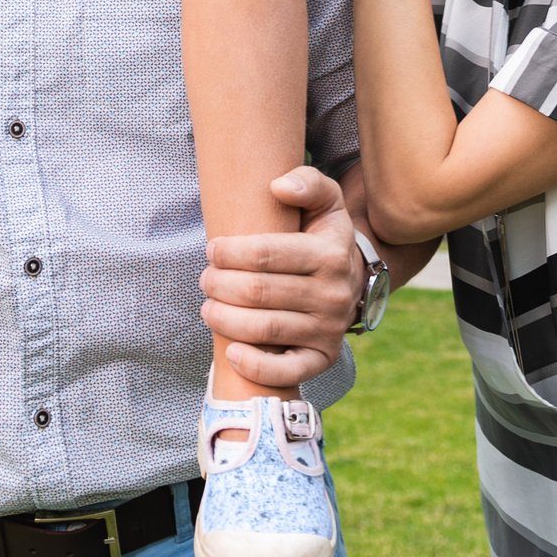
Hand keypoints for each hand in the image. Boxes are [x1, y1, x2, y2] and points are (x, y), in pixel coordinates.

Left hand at [200, 167, 364, 391]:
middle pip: (258, 292)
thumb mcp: (325, 203)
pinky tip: (230, 352)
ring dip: (224, 319)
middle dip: (219, 285)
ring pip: (264, 329)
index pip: (266, 254)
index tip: (212, 249)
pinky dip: (255, 366)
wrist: (351, 282)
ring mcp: (329, 330)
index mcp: (330, 254)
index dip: (229, 252)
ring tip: (208, 307)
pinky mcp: (323, 359)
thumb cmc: (323, 238)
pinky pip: (288, 372)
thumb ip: (307, 183)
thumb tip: (279, 186)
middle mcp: (334, 295)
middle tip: (205, 279)